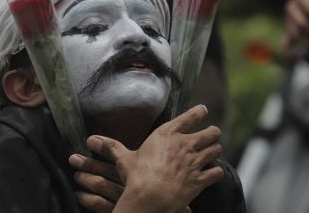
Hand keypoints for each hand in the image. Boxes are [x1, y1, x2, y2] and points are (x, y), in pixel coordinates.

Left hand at [69, 154, 192, 212]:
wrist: (166, 206)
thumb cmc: (161, 186)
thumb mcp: (145, 167)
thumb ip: (129, 156)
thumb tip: (109, 143)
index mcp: (138, 168)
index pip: (117, 151)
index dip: (103, 145)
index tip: (90, 140)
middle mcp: (131, 180)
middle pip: (106, 167)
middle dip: (88, 163)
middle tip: (73, 159)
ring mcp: (125, 196)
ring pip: (100, 184)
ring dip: (85, 179)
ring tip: (77, 175)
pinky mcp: (119, 209)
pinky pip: (98, 203)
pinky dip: (86, 198)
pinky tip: (80, 195)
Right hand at [83, 105, 223, 212]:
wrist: (150, 197)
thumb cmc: (136, 176)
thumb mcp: (124, 159)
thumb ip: (112, 147)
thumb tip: (91, 139)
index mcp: (168, 134)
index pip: (190, 116)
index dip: (199, 112)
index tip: (203, 111)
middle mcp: (185, 144)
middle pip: (210, 132)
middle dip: (213, 133)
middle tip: (213, 134)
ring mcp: (195, 161)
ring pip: (216, 150)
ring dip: (215, 151)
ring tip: (214, 151)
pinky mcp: (200, 179)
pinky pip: (216, 172)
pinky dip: (216, 172)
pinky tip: (215, 173)